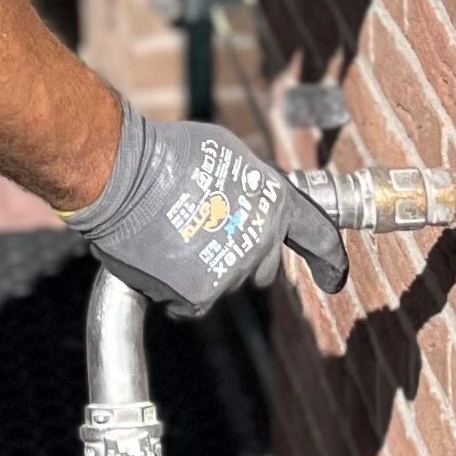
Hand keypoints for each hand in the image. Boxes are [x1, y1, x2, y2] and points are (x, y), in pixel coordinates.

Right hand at [62, 98, 349, 313]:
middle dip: (244, 256)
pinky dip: (179, 290)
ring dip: (207, 268)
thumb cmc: (168, 154)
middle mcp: (261, 241)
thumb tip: (254, 199)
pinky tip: (163, 261)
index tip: (333, 276)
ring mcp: (232, 272)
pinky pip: (195, 303)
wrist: (122, 177)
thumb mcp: (228, 152)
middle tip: (208, 233)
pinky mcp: (199, 295)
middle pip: (265, 268)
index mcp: (275, 203)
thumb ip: (254, 183)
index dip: (329, 260)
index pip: (317, 237)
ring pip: (227, 283)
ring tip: (175, 236)